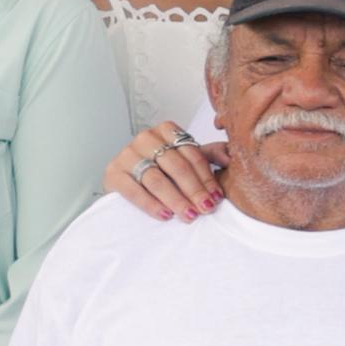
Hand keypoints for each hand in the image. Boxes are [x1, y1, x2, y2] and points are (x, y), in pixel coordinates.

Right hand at [103, 122, 226, 221]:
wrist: (127, 177)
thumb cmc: (161, 167)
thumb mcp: (187, 158)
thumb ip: (209, 155)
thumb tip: (231, 157)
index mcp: (167, 130)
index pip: (192, 153)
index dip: (206, 177)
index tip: (217, 197)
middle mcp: (146, 138)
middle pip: (176, 166)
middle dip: (194, 190)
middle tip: (206, 208)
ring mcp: (127, 154)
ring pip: (156, 179)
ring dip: (176, 199)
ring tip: (189, 215)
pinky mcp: (113, 172)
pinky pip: (133, 190)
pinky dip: (151, 204)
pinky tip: (165, 214)